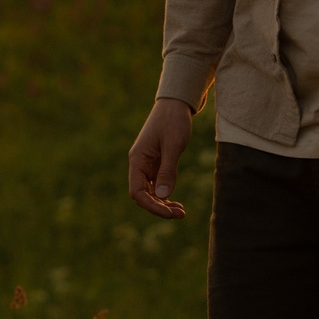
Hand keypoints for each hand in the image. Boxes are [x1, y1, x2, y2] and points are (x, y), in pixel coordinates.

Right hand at [127, 96, 197, 218]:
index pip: (137, 192)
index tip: (170, 213)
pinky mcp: (155, 164)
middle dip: (159, 207)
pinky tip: (176, 202)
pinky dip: (165, 195)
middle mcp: (139, 164)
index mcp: (137, 160)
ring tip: (181, 211)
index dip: (151, 206)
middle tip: (181, 214)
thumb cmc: (173, 121)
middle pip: (143, 195)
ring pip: (149, 192)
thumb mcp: (173, 145)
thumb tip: (164, 196)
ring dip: (163, 204)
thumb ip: (168, 170)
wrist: (176, 104)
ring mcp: (146, 165)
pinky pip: (156, 186)